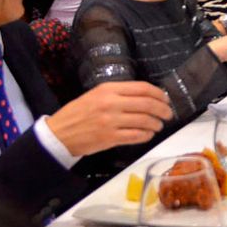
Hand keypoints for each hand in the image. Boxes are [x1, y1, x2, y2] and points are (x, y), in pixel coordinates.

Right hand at [46, 81, 172, 156]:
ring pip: (144, 121)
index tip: (166, 99)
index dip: (159, 94)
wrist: (58, 134)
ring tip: (158, 125)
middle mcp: (111, 103)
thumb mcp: (96, 95)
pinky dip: (146, 135)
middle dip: (163, 110)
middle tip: (168, 114)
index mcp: (108, 89)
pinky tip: (148, 135)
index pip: (143, 88)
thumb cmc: (78, 113)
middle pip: (147, 104)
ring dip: (156, 124)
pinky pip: (136, 136)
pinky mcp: (109, 138)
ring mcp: (110, 121)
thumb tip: (146, 96)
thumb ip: (118, 93)